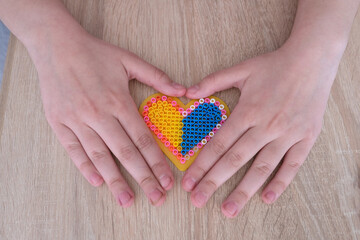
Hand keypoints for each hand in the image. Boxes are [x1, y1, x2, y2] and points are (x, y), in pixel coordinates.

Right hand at [33, 32, 185, 206]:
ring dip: (115, 180)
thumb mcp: (129, 60)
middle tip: (156, 198)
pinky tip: (98, 181)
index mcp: (118, 101)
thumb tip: (183, 91)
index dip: (156, 162)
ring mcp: (77, 120)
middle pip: (125, 152)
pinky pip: (73, 149)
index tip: (167, 180)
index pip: (142, 139)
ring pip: (100, 156)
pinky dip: (85, 166)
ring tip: (127, 199)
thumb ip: (157, 77)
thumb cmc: (95, 53)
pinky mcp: (59, 123)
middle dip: (143, 177)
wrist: (56, 45)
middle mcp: (99, 114)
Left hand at [182, 43, 340, 216]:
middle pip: (235, 159)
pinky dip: (280, 182)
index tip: (189, 182)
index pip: (219, 144)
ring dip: (243, 190)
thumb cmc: (274, 66)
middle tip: (198, 201)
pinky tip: (267, 197)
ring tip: (229, 209)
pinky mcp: (305, 138)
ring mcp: (287, 134)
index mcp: (248, 111)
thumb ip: (213, 81)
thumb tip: (188, 92)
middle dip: (214, 182)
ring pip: (261, 167)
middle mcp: (265, 126)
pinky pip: (292, 165)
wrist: (312, 60)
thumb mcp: (241, 69)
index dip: (202, 165)